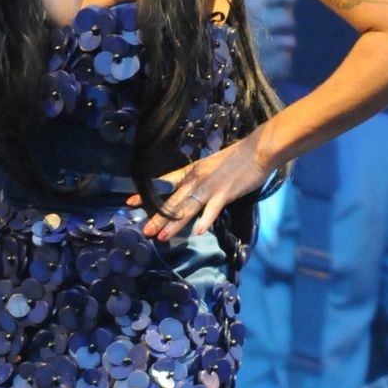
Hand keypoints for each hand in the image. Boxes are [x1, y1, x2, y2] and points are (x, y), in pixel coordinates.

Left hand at [127, 133, 268, 241]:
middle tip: (144, 231)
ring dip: (173, 224)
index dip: (147, 193)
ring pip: (187, 208)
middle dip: (157, 217)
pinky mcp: (225, 193)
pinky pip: (212, 210)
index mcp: (191, 172)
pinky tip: (198, 232)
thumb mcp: (209, 166)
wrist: (257, 150)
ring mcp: (210, 187)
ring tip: (161, 237)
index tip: (130, 202)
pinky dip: (205, 220)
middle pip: (173, 201)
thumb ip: (198, 179)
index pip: (164, 183)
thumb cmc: (236, 159)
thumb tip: (187, 191)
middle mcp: (196, 179)